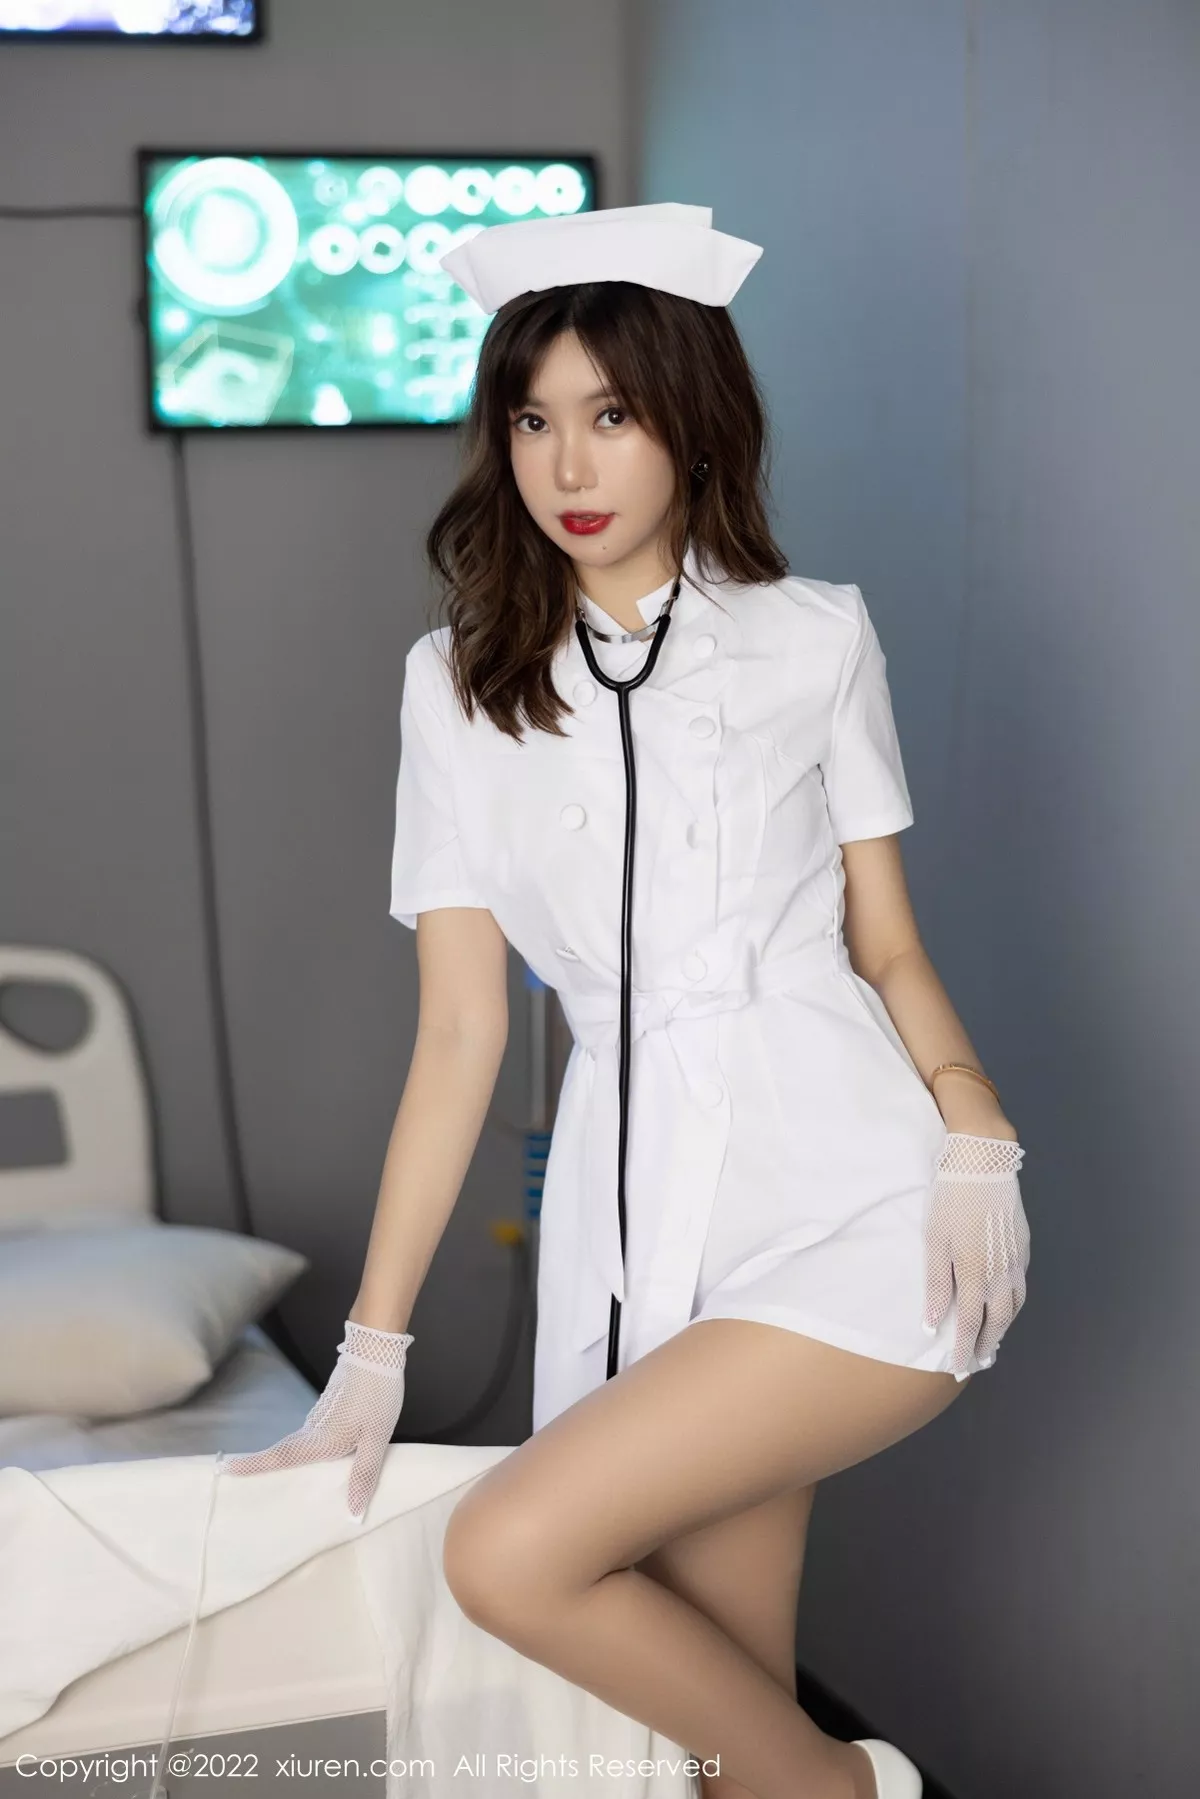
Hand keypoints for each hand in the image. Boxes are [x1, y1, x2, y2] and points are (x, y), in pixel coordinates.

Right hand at [222, 1320, 413, 1518]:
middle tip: (235, 1476)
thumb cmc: (377, 1394)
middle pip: (283, 1451)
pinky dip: (302, 1446)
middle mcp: (313, 1428)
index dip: (254, 1465)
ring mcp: (319, 1415)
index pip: (282, 1456)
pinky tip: (313, 1456)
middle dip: (260, 1465)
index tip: (225, 1468)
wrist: (376, 1350)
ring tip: (270, 1478)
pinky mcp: (328, 1406)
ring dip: (282, 1458)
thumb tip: (353, 1514)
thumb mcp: (376, 1438)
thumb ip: (364, 1474)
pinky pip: (309, 1433)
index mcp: (321, 1439)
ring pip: (297, 1442)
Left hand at [922, 1133, 1029, 1373]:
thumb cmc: (951, 1199)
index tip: (959, 1367)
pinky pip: (1021, 1286)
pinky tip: (1005, 1306)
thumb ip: (935, 1285)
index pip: (970, 1324)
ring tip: (992, 1342)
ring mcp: (1016, 1260)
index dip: (964, 1348)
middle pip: (998, 1321)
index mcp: (975, 1273)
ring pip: (1015, 1306)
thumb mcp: (934, 1240)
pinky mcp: (1024, 1247)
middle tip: (978, 1362)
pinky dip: (1014, 1304)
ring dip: (1004, 1328)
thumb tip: (932, 1323)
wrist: (985, 1163)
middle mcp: (1001, 1273)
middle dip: (987, 1344)